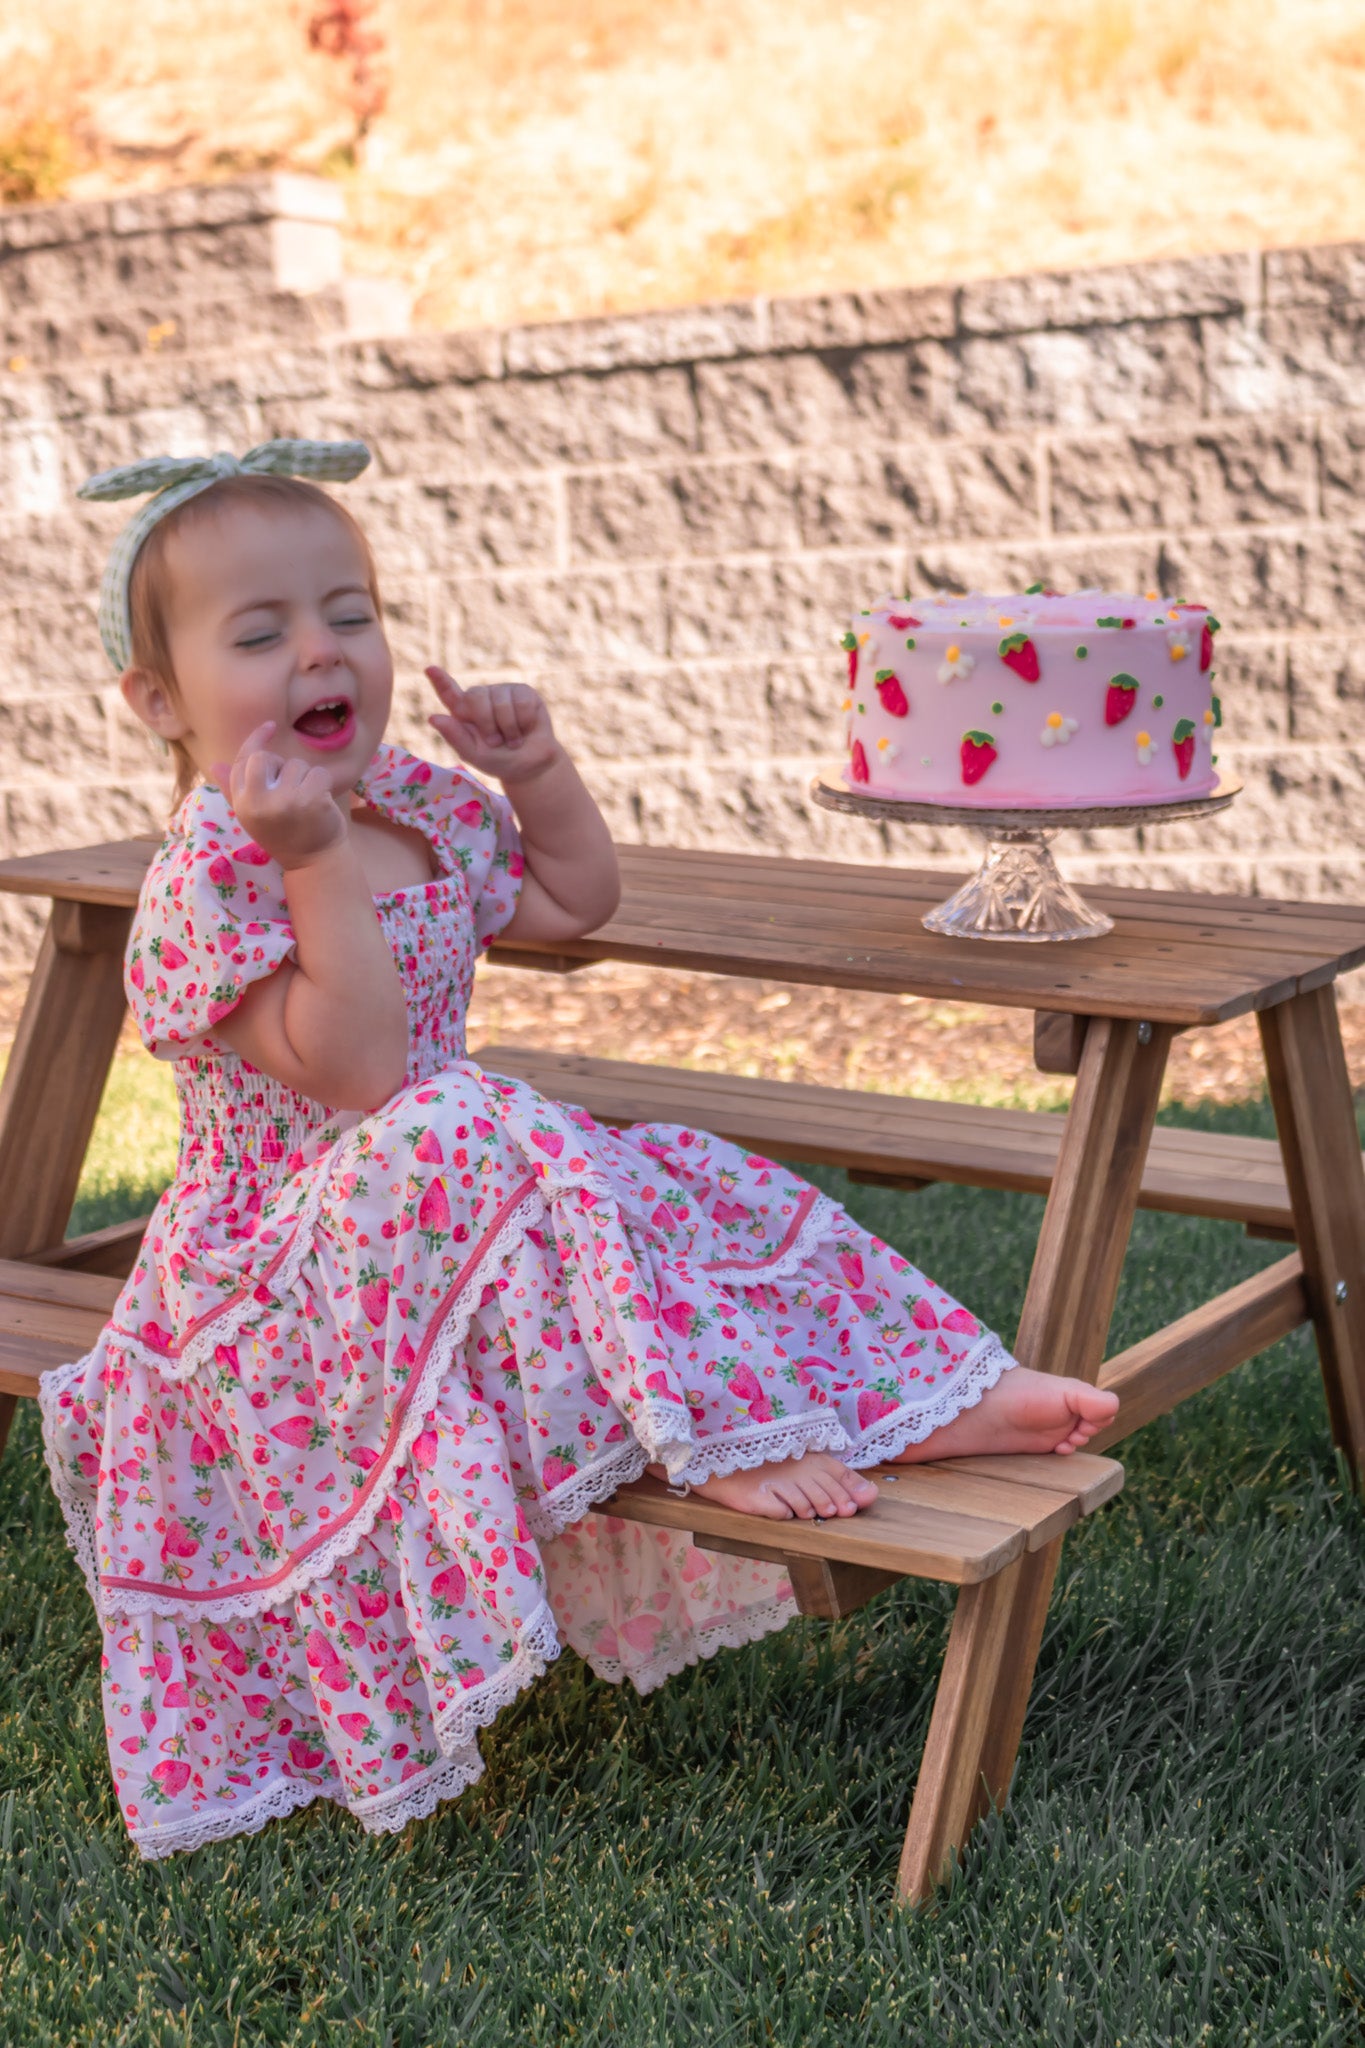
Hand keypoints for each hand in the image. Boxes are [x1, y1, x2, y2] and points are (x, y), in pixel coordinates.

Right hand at [212, 722, 348, 871]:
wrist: (314, 863)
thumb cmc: (285, 836)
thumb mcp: (254, 815)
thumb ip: (234, 790)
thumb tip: (213, 764)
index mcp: (242, 804)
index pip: (241, 761)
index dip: (255, 740)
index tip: (270, 727)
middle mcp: (259, 802)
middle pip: (264, 757)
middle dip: (279, 765)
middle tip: (289, 788)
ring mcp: (286, 801)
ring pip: (296, 765)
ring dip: (304, 778)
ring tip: (305, 803)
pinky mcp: (312, 801)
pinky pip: (319, 773)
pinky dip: (324, 785)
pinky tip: (321, 804)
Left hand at [426, 668, 561, 784]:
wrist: (532, 765)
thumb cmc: (499, 760)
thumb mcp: (475, 755)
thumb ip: (456, 737)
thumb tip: (433, 717)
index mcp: (463, 712)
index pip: (449, 693)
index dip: (440, 681)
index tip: (430, 669)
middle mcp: (481, 697)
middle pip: (476, 696)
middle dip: (487, 723)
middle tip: (495, 742)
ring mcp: (502, 692)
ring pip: (501, 701)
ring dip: (509, 728)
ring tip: (513, 740)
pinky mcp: (524, 691)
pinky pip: (522, 701)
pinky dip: (524, 721)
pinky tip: (526, 728)